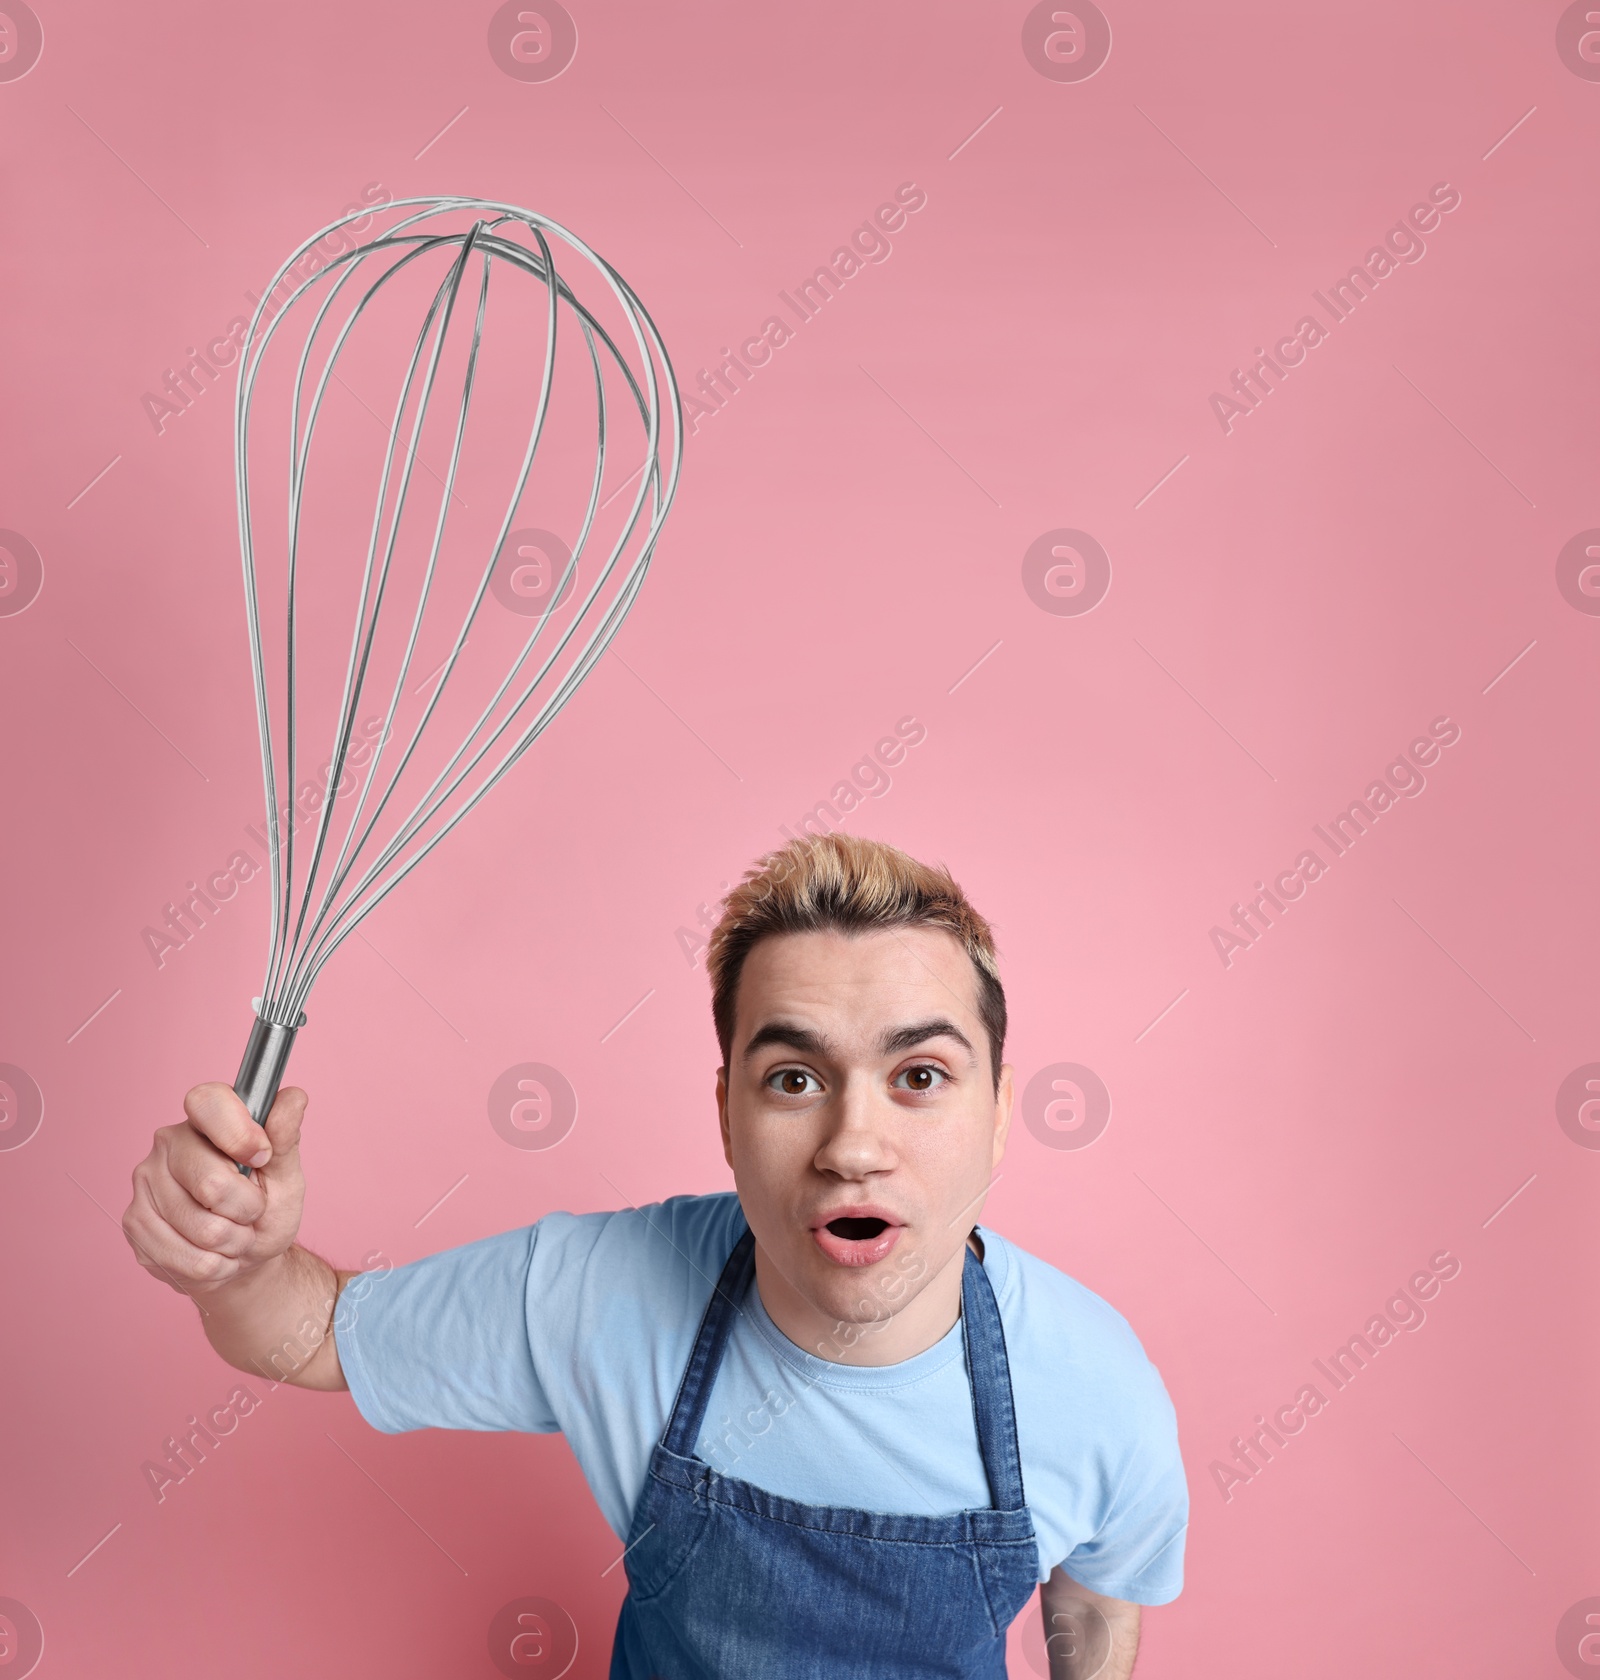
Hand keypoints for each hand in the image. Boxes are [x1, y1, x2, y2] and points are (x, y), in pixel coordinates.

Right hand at [123, 1083, 307, 1295]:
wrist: (245, 1257)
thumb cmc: (267, 1207)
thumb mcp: (286, 1173)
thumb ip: (285, 1137)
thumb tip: (293, 1098)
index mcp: (207, 1118)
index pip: (208, 1103)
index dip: (239, 1134)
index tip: (262, 1157)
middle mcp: (168, 1142)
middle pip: (211, 1183)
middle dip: (247, 1208)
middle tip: (252, 1211)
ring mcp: (145, 1182)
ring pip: (201, 1228)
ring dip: (233, 1241)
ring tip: (235, 1234)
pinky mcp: (134, 1222)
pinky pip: (184, 1258)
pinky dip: (213, 1265)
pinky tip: (215, 1254)